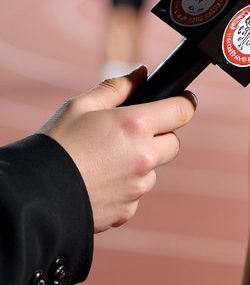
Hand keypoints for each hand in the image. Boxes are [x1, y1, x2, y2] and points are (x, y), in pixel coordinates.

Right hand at [40, 67, 196, 231]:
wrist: (30, 196)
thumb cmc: (54, 145)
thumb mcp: (80, 106)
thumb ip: (116, 87)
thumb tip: (142, 73)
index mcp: (136, 125)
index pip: (183, 111)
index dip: (184, 103)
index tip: (182, 101)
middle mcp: (143, 157)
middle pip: (173, 143)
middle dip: (159, 137)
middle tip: (130, 135)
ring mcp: (137, 187)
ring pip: (152, 171)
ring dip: (139, 165)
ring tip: (103, 163)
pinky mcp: (127, 211)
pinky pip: (134, 195)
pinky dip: (123, 189)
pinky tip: (98, 183)